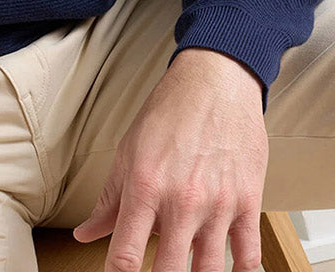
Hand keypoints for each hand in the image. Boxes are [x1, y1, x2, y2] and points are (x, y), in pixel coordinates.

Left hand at [72, 48, 268, 271]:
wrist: (215, 81)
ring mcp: (218, 204)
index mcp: (145, 186)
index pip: (125, 255)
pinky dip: (239, 271)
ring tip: (185, 268)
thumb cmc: (170, 112)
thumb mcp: (128, 151)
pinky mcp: (249, 202)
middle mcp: (182, 201)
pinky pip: (248, 257)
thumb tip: (86, 234)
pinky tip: (226, 269)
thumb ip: (109, 200)